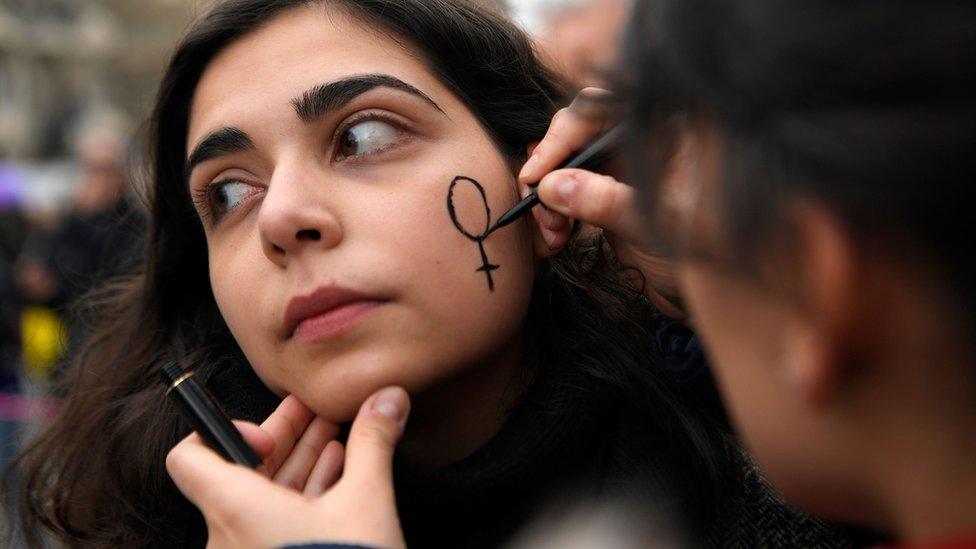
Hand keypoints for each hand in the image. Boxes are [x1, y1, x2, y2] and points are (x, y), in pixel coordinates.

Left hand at [166, 386, 410, 548]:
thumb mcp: (366, 501)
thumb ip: (372, 443)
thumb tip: (389, 397)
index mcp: (235, 509)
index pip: (189, 457)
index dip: (223, 431)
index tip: (269, 429)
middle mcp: (228, 537)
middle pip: (240, 472)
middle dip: (285, 438)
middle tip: (317, 414)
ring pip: (263, 500)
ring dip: (300, 466)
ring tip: (338, 440)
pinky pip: (274, 527)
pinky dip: (302, 500)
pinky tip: (337, 478)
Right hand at [520, 88, 688, 317]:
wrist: (713, 290)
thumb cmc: (708, 254)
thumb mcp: (657, 227)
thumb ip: (608, 203)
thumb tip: (554, 186)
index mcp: (661, 129)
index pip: (598, 107)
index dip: (561, 136)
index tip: (538, 175)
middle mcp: (637, 139)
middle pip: (573, 134)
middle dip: (549, 173)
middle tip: (542, 215)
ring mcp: (620, 165)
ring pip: (563, 164)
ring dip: (546, 198)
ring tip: (552, 237)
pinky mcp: (605, 192)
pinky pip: (564, 190)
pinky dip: (552, 212)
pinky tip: (556, 239)